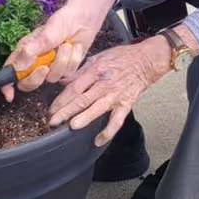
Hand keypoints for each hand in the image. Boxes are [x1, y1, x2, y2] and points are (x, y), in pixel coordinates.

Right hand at [1, 0, 116, 101]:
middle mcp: (36, 62)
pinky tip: (75, 48)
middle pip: (28, 83)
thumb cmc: (61, 22)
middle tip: (45, 68)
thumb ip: (31, 51)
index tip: (9, 94)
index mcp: (25, 52)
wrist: (83, 20)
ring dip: (61, 62)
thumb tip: (18, 67)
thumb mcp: (45, 34)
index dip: (7, 85)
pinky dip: (73, 60)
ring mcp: (51, 67)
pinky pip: (67, 74)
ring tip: (66, 46)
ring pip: (52, 78)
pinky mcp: (66, 69)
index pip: (11, 71)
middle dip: (36, 78)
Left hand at [48, 35, 171, 146]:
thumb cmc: (121, 57)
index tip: (51, 109)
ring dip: (84, 118)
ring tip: (72, 126)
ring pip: (97, 109)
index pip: (74, 87)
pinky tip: (98, 141)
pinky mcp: (126, 104)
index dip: (61, 99)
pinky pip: (117, 120)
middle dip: (66, 111)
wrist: (146, 61)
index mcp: (95, 71)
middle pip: (82, 99)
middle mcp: (104, 84)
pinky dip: (108, 131)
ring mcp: (115, 95)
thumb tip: (63, 80)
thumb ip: (81, 70)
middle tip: (53, 121)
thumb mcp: (98, 57)